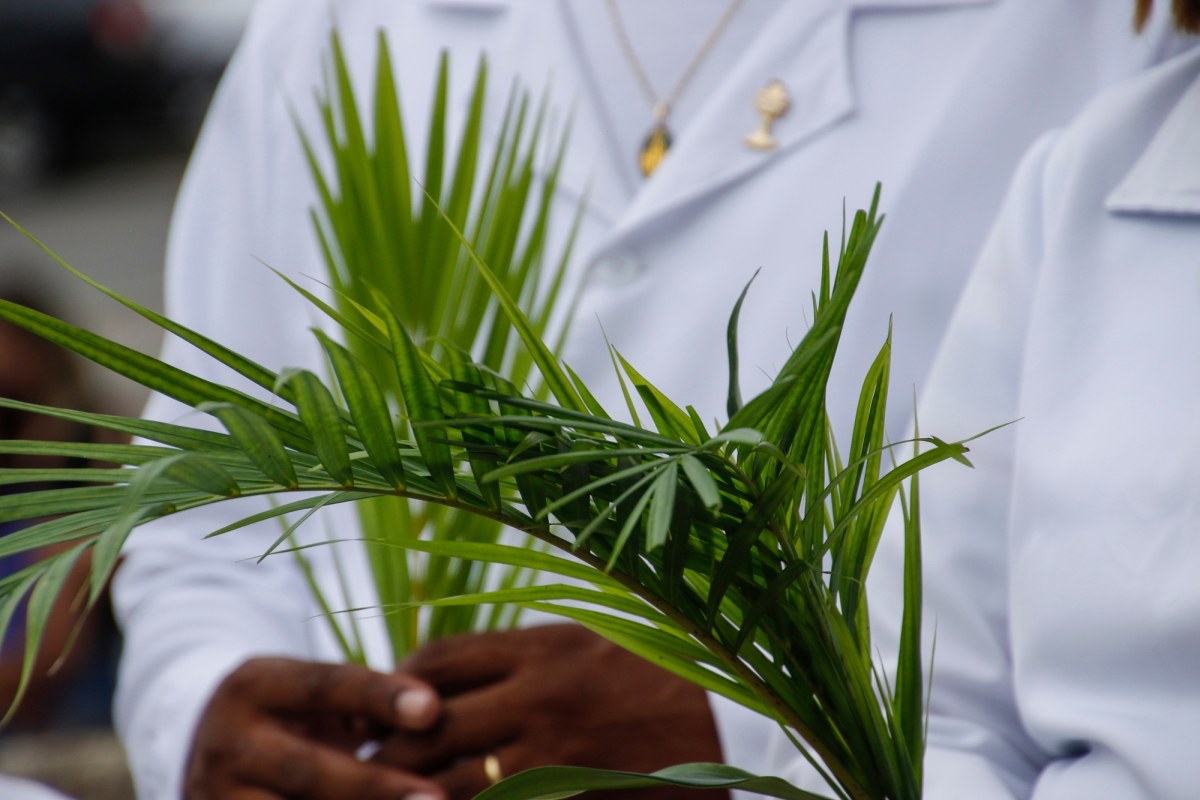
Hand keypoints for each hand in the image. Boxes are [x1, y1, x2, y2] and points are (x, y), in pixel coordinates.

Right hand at [185, 657, 445, 799]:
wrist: (211, 756)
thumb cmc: (291, 719)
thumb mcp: (312, 696)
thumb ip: (364, 703)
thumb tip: (434, 717)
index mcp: (254, 686)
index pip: (323, 687)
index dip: (379, 697)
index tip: (433, 709)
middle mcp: (229, 744)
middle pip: (306, 772)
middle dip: (375, 787)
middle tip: (437, 797)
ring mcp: (219, 797)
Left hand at [378, 625, 727, 799]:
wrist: (739, 721)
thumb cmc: (664, 674)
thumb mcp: (595, 642)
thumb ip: (528, 654)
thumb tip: (457, 669)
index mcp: (544, 646)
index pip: (439, 658)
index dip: (396, 682)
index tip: (382, 702)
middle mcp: (540, 694)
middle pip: (430, 720)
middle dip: (388, 745)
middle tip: (363, 762)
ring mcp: (555, 750)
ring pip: (453, 778)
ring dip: (416, 790)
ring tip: (394, 794)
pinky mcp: (572, 793)